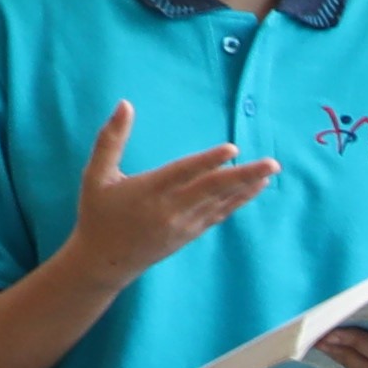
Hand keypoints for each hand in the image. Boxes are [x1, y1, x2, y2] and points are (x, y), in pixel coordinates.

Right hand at [55, 104, 274, 288]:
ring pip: (221, 203)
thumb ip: (110, 140)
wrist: (103, 263)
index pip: (183, 173)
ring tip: (271, 171)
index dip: (208, 161)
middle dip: (244, 175)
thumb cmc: (98, 213)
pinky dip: (238, 201)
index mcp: (148, 192)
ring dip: (247, 186)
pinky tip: (255, 188)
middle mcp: (170, 210)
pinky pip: (219, 215)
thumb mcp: (95, 176)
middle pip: (212, 189)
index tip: (232, 148)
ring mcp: (183, 224)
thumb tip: (124, 104)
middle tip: (272, 163)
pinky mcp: (190, 234)